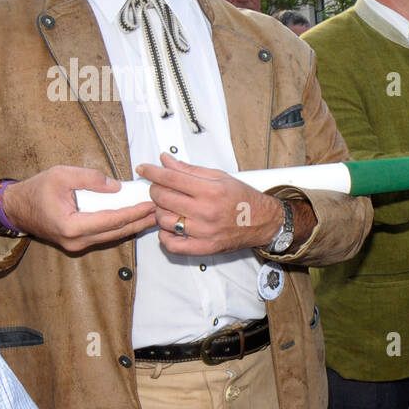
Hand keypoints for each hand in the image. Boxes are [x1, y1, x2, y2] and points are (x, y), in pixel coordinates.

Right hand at [2, 166, 156, 251]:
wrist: (16, 207)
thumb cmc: (35, 190)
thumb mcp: (61, 175)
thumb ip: (90, 179)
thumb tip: (116, 186)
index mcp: (71, 226)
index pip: (111, 220)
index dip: (133, 213)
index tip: (150, 205)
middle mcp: (76, 240)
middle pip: (117, 232)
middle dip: (140, 222)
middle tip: (160, 212)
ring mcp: (77, 244)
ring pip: (113, 236)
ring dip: (133, 225)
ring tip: (152, 215)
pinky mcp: (78, 242)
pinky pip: (105, 235)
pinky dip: (120, 226)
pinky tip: (134, 219)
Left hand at [137, 154, 281, 255]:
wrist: (264, 221)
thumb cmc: (244, 200)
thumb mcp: (220, 177)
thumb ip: (190, 170)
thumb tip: (167, 161)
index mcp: (211, 191)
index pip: (171, 178)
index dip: (153, 171)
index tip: (145, 169)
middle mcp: (207, 211)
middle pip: (163, 198)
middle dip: (156, 189)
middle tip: (160, 187)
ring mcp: (204, 231)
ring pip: (164, 220)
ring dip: (160, 211)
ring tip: (169, 207)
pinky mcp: (204, 247)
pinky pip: (173, 245)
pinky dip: (164, 236)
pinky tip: (169, 227)